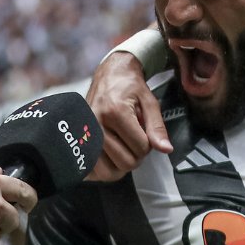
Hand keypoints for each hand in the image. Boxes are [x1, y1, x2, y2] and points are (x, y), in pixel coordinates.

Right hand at [85, 52, 171, 180]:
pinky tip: (111, 155)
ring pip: (109, 170)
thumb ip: (157, 127)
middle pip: (126, 161)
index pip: (141, 147)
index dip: (149, 144)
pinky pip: (92, 170)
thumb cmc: (130, 87)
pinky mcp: (78, 139)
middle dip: (136, 155)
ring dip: (121, 163)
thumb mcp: (150, 102)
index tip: (145, 132)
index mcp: (115, 112)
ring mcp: (84, 133)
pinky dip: (104, 167)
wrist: (109, 74)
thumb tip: (166, 149)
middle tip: (135, 140)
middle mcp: (96, 123)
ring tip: (123, 146)